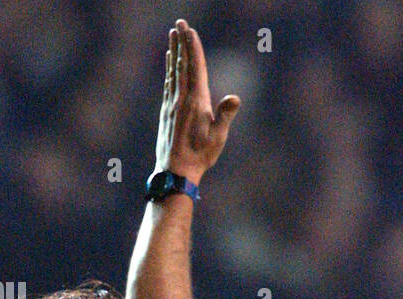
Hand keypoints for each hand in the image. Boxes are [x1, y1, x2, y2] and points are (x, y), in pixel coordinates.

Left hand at [154, 19, 239, 183]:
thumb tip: (235, 97)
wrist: (175, 171)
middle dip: (181, 42)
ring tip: (173, 35)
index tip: (190, 30)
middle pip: (181, 64)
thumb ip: (225, 115)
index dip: (193, 47)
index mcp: (196, 101)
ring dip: (174, 51)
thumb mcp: (218, 137)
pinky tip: (170, 63)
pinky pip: (169, 83)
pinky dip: (170, 69)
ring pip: (173, 71)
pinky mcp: (167, 111)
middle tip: (180, 23)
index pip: (196, 68)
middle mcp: (181, 98)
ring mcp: (172, 104)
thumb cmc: (200, 155)